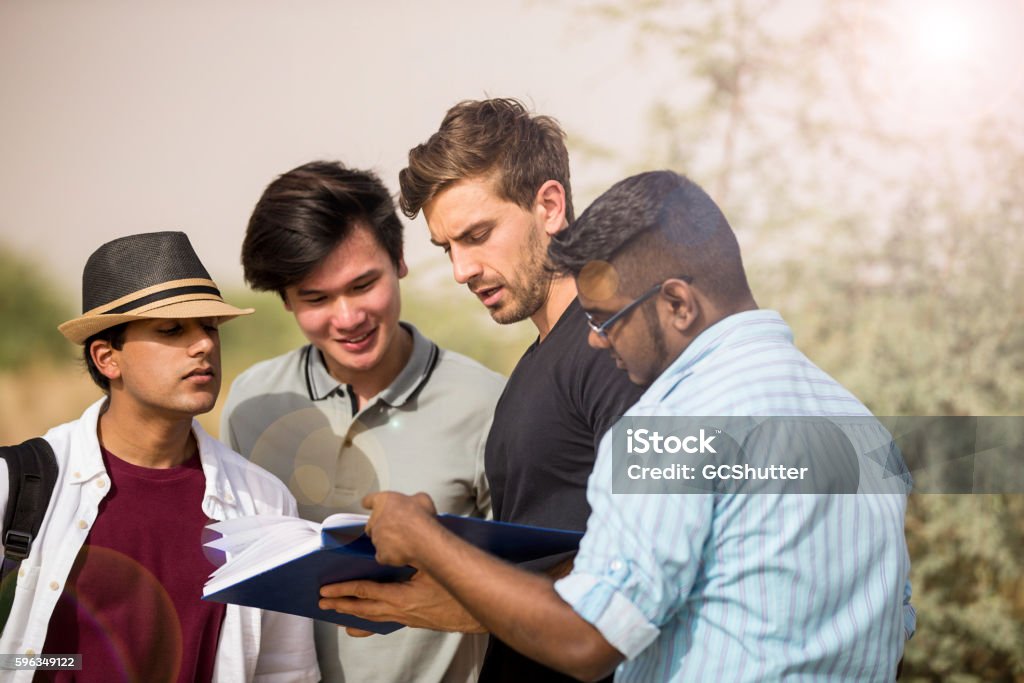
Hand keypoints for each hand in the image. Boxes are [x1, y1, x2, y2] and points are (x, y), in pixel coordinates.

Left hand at [320, 570, 485, 633]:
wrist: (476, 612)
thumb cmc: (457, 588)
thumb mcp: (433, 566)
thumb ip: (412, 554)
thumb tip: (398, 539)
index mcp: (401, 597)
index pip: (365, 592)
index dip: (343, 590)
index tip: (326, 590)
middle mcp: (400, 611)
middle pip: (362, 609)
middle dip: (340, 604)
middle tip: (322, 602)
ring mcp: (406, 618)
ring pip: (372, 618)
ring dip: (352, 615)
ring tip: (336, 613)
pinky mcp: (413, 620)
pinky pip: (385, 623)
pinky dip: (369, 623)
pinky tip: (360, 626)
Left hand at [362, 491, 437, 566]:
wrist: (424, 540)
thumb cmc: (421, 518)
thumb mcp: (422, 499)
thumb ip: (412, 500)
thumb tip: (416, 503)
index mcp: (382, 502)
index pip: (368, 501)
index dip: (371, 504)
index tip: (371, 506)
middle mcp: (375, 520)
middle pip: (372, 524)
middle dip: (381, 526)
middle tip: (397, 527)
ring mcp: (376, 538)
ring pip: (378, 540)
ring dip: (387, 541)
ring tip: (404, 541)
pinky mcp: (381, 554)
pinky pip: (383, 555)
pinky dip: (390, 555)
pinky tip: (402, 552)